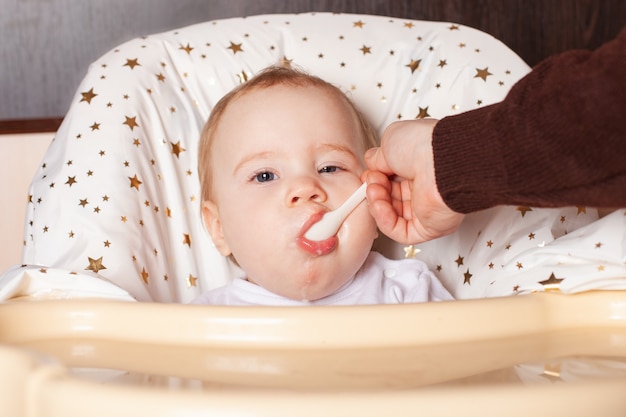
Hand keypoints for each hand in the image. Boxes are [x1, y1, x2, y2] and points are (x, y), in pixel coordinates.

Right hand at [363, 119, 463, 243]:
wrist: (441, 160)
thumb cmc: (423, 145)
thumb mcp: (390, 142)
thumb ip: (377, 157)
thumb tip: (372, 163)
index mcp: (419, 166)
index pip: (392, 180)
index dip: (376, 179)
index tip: (370, 174)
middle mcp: (424, 187)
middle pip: (390, 198)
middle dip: (375, 191)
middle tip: (372, 183)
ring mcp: (426, 208)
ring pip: (392, 216)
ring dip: (377, 205)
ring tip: (375, 192)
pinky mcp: (428, 227)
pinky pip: (401, 232)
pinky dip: (385, 221)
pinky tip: (380, 207)